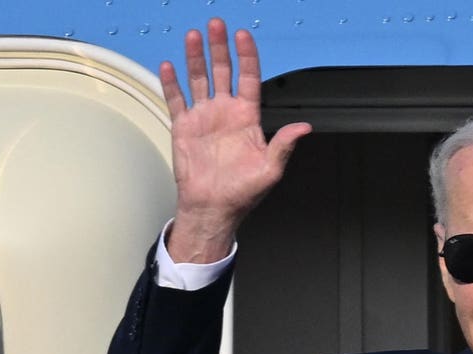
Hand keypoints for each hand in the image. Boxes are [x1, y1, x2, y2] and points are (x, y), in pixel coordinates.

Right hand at [161, 17, 311, 262]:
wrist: (213, 208)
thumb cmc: (242, 193)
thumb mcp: (270, 169)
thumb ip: (284, 145)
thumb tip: (304, 128)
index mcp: (247, 117)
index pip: (248, 78)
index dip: (246, 56)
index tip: (242, 36)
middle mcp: (225, 112)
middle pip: (222, 71)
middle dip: (219, 48)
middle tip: (216, 26)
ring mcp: (204, 118)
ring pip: (199, 79)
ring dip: (196, 58)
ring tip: (193, 36)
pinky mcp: (184, 128)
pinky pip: (177, 100)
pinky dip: (172, 83)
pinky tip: (169, 66)